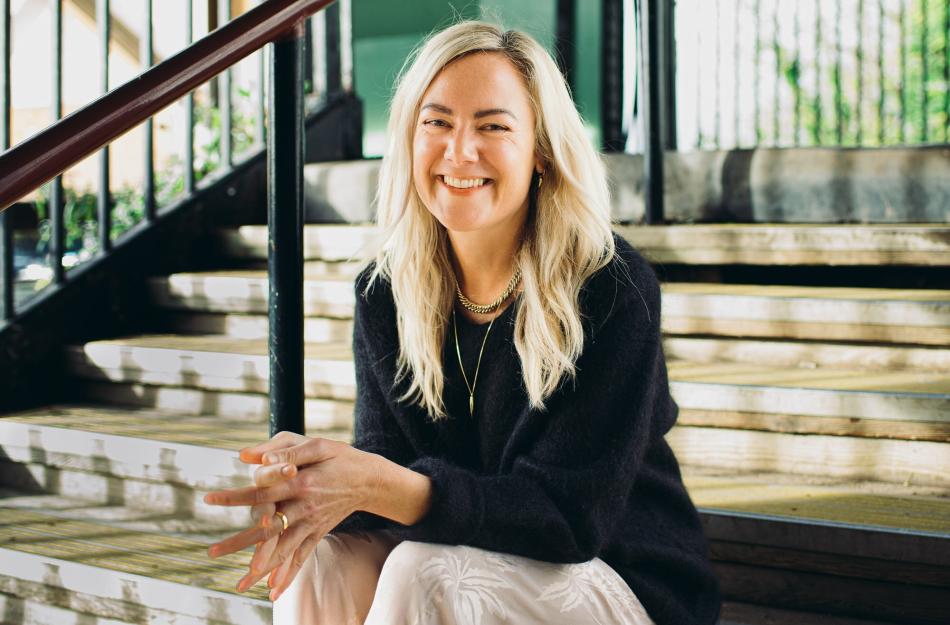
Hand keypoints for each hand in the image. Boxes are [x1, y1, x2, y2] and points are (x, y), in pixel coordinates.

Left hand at [203, 433, 381, 598]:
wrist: (371, 480)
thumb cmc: (341, 457)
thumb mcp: (316, 444)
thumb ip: (283, 448)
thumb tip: (247, 455)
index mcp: (300, 482)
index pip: (262, 492)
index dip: (235, 496)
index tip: (210, 499)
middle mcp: (304, 507)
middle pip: (268, 529)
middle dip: (239, 542)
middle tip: (213, 552)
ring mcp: (312, 523)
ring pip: (284, 549)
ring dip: (261, 567)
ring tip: (240, 584)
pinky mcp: (318, 533)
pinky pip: (302, 557)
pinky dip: (289, 575)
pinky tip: (274, 592)